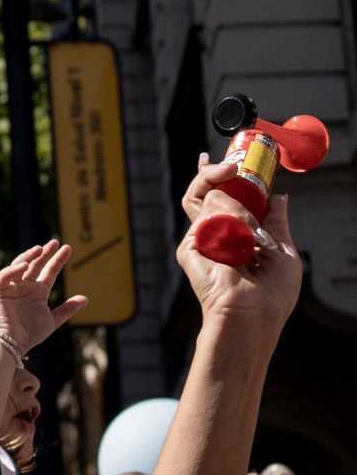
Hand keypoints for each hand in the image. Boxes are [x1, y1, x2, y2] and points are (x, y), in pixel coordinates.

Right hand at [0, 239, 85, 354]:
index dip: (58, 260)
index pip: (49, 271)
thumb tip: (85, 298)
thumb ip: (67, 309)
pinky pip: (5, 276)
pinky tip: (25, 266)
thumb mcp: (53, 320)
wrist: (14, 343)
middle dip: (44, 253)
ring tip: (40, 249)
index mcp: (38, 291)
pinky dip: (14, 270)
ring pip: (20, 265)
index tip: (67, 248)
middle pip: (35, 264)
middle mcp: (25, 286)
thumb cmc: (31, 333)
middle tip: (55, 242)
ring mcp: (12, 287)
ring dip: (29, 256)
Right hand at [175, 158, 300, 336]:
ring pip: (208, 200)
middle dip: (213, 172)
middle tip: (232, 164)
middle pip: (202, 191)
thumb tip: (279, 197)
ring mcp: (199, 239)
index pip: (218, 197)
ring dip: (239, 212)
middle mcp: (212, 234)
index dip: (217, 176)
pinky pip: (208, 218)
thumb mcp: (284, 251)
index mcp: (232, 234)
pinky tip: (241, 245)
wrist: (254, 315)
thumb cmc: (270, 295)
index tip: (225, 158)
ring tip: (253, 235)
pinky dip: (230, 226)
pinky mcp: (189, 246)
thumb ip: (276, 223)